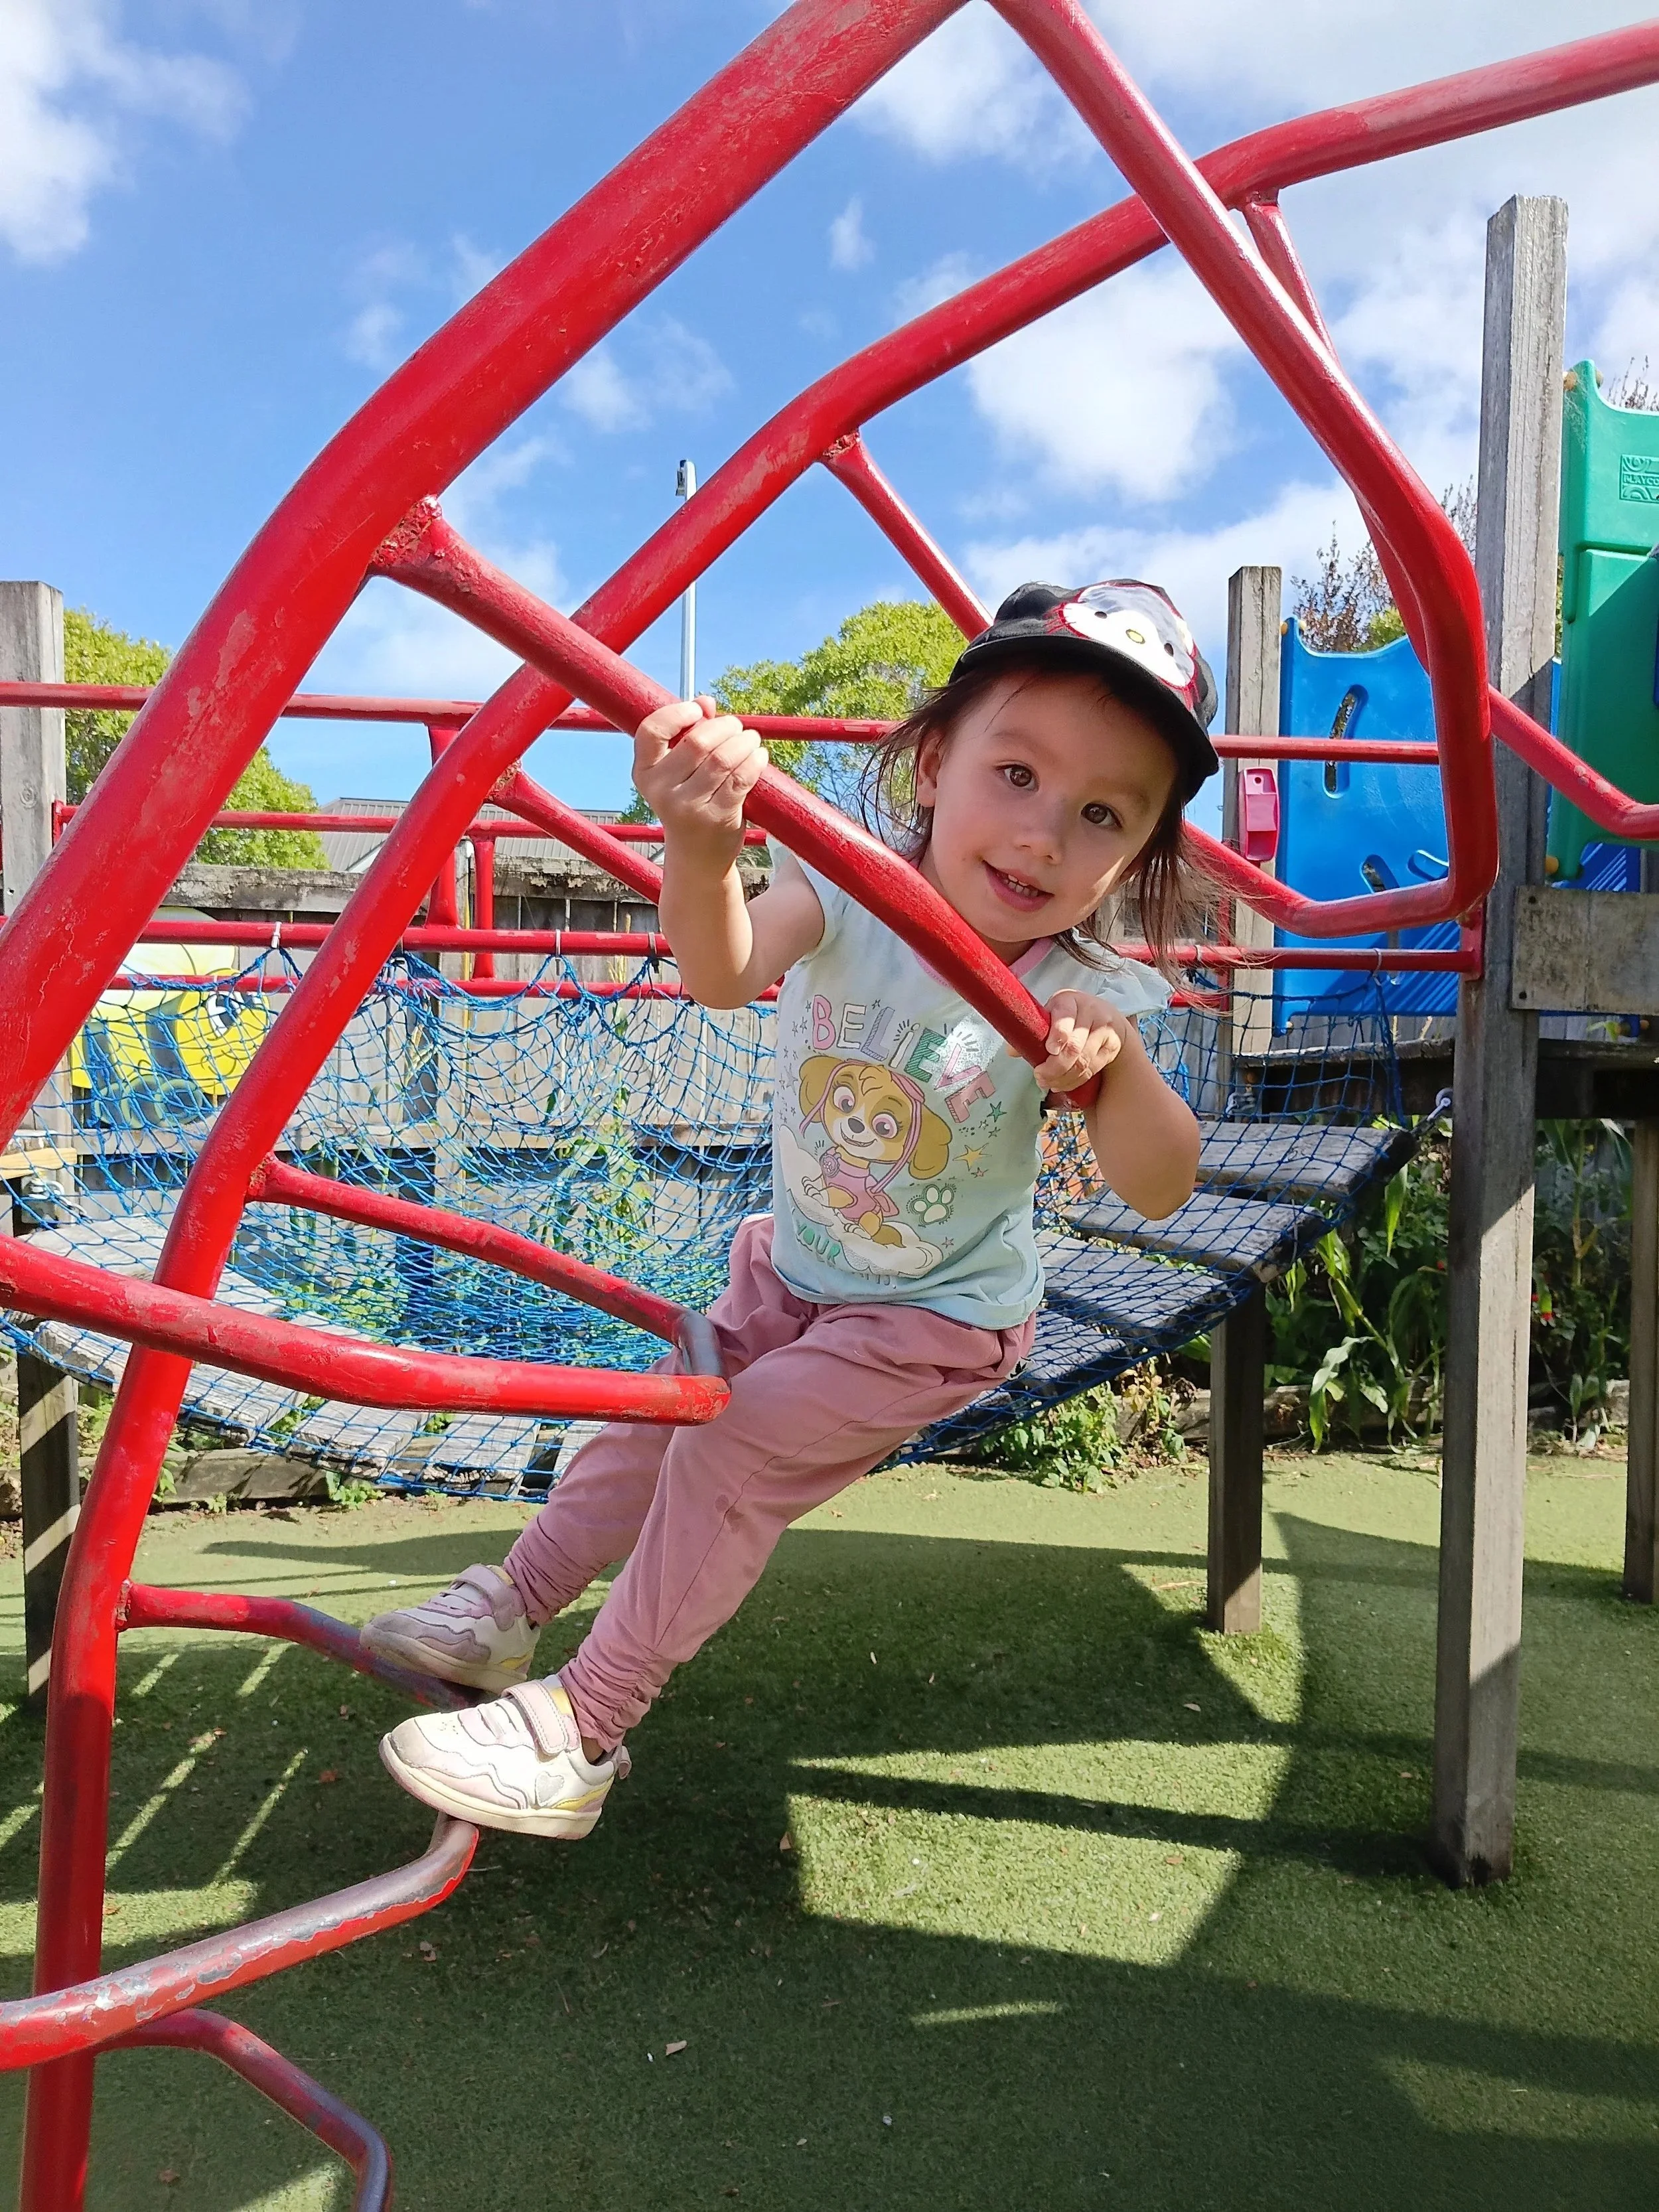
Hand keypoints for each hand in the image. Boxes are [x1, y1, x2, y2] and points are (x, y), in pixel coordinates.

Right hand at [632, 697, 767, 866]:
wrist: (697, 857)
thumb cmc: (689, 803)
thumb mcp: (679, 773)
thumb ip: (688, 734)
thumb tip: (706, 701)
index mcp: (645, 773)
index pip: (651, 731)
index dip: (676, 713)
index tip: (698, 710)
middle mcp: (661, 791)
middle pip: (697, 742)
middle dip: (724, 727)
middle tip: (737, 727)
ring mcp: (688, 807)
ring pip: (723, 759)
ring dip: (744, 742)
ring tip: (751, 739)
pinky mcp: (717, 818)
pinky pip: (741, 779)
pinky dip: (754, 761)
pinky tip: (758, 757)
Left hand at [1026, 989, 1132, 1091]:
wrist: (1107, 1018)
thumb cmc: (1070, 1017)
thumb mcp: (1051, 1014)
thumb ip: (1032, 1031)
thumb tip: (1011, 1051)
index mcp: (1069, 1000)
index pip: (1065, 1017)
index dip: (1058, 1035)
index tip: (1049, 1050)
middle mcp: (1090, 1011)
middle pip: (1074, 1046)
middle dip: (1055, 1067)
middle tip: (1040, 1077)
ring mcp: (1104, 1029)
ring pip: (1083, 1061)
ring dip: (1063, 1078)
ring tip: (1048, 1083)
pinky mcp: (1111, 1047)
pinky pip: (1092, 1069)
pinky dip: (1074, 1081)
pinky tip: (1062, 1084)